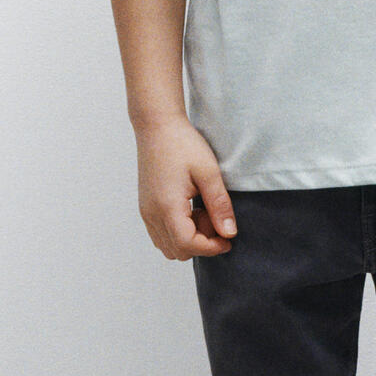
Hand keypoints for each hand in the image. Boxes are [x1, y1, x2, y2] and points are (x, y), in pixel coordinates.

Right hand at [134, 116, 237, 258]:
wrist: (157, 125)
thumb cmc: (182, 144)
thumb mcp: (208, 172)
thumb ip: (219, 204)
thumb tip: (229, 233)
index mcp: (167, 207)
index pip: (188, 245)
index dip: (211, 248)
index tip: (228, 241)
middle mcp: (152, 215)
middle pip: (178, 250)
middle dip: (201, 242)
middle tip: (215, 217)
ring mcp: (146, 212)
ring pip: (168, 245)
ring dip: (189, 237)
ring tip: (202, 210)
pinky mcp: (146, 207)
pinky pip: (161, 233)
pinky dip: (178, 230)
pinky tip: (190, 208)